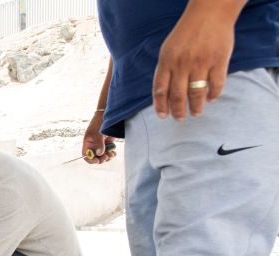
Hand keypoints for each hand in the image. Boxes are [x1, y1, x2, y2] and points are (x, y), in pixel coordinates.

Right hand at [82, 113, 116, 164]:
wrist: (107, 114)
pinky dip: (111, 154)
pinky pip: (108, 152)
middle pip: (95, 157)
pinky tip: (114, 152)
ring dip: (107, 157)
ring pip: (102, 155)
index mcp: (88, 143)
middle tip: (106, 157)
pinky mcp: (107, 143)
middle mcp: (93, 145)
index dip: (90, 159)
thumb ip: (98, 144)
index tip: (97, 160)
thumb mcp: (97, 133)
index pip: (86, 155)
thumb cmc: (99, 122)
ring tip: (111, 154)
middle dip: (100, 159)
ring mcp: (101, 144)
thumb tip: (99, 154)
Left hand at [152, 3, 237, 119]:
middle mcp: (182, 64)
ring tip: (197, 113)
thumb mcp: (168, 49)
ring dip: (196, 107)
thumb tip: (164, 95)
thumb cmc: (186, 33)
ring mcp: (201, 63)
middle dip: (178, 111)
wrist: (209, 13)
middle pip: (178, 95)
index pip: (160, 90)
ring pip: (197, 93)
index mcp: (167, 61)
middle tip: (180, 119)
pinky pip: (216, 84)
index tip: (163, 116)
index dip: (161, 106)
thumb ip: (166, 70)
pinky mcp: (219, 60)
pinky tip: (212, 99)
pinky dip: (214, 95)